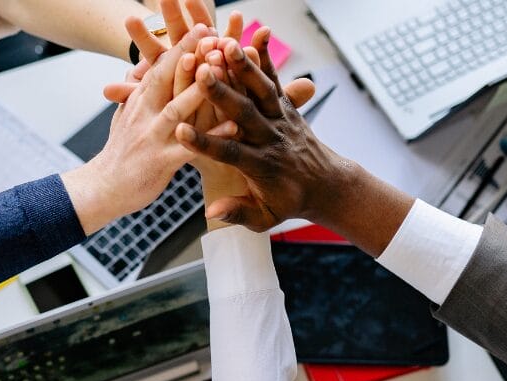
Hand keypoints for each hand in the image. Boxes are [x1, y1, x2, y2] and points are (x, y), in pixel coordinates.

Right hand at [61, 23, 234, 234]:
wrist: (103, 188)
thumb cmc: (120, 154)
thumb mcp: (124, 116)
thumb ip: (134, 92)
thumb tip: (140, 67)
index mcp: (139, 101)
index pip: (160, 67)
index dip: (182, 45)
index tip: (203, 25)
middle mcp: (145, 114)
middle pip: (167, 79)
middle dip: (191, 54)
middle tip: (214, 34)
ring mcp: (153, 137)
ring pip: (178, 109)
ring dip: (200, 89)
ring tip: (222, 70)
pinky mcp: (161, 163)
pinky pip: (190, 148)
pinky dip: (211, 137)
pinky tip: (234, 127)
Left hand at [104, 0, 241, 103]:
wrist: (209, 124)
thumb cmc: (178, 115)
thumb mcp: (154, 107)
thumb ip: (134, 95)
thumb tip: (105, 90)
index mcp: (167, 64)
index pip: (152, 48)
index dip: (142, 35)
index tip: (129, 19)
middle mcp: (188, 52)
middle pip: (177, 31)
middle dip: (171, 13)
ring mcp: (210, 52)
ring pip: (205, 31)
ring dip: (200, 15)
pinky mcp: (231, 58)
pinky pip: (234, 43)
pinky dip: (236, 30)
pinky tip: (237, 17)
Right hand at [176, 29, 413, 253]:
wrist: (326, 185)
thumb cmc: (288, 203)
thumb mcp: (264, 219)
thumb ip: (238, 213)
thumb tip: (212, 212)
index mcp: (261, 166)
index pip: (230, 153)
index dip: (205, 143)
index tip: (180, 132)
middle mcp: (271, 139)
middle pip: (244, 114)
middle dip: (222, 93)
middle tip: (203, 72)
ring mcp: (282, 120)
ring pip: (261, 90)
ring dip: (244, 66)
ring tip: (227, 43)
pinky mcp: (287, 107)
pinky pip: (276, 81)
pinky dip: (267, 59)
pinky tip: (256, 34)